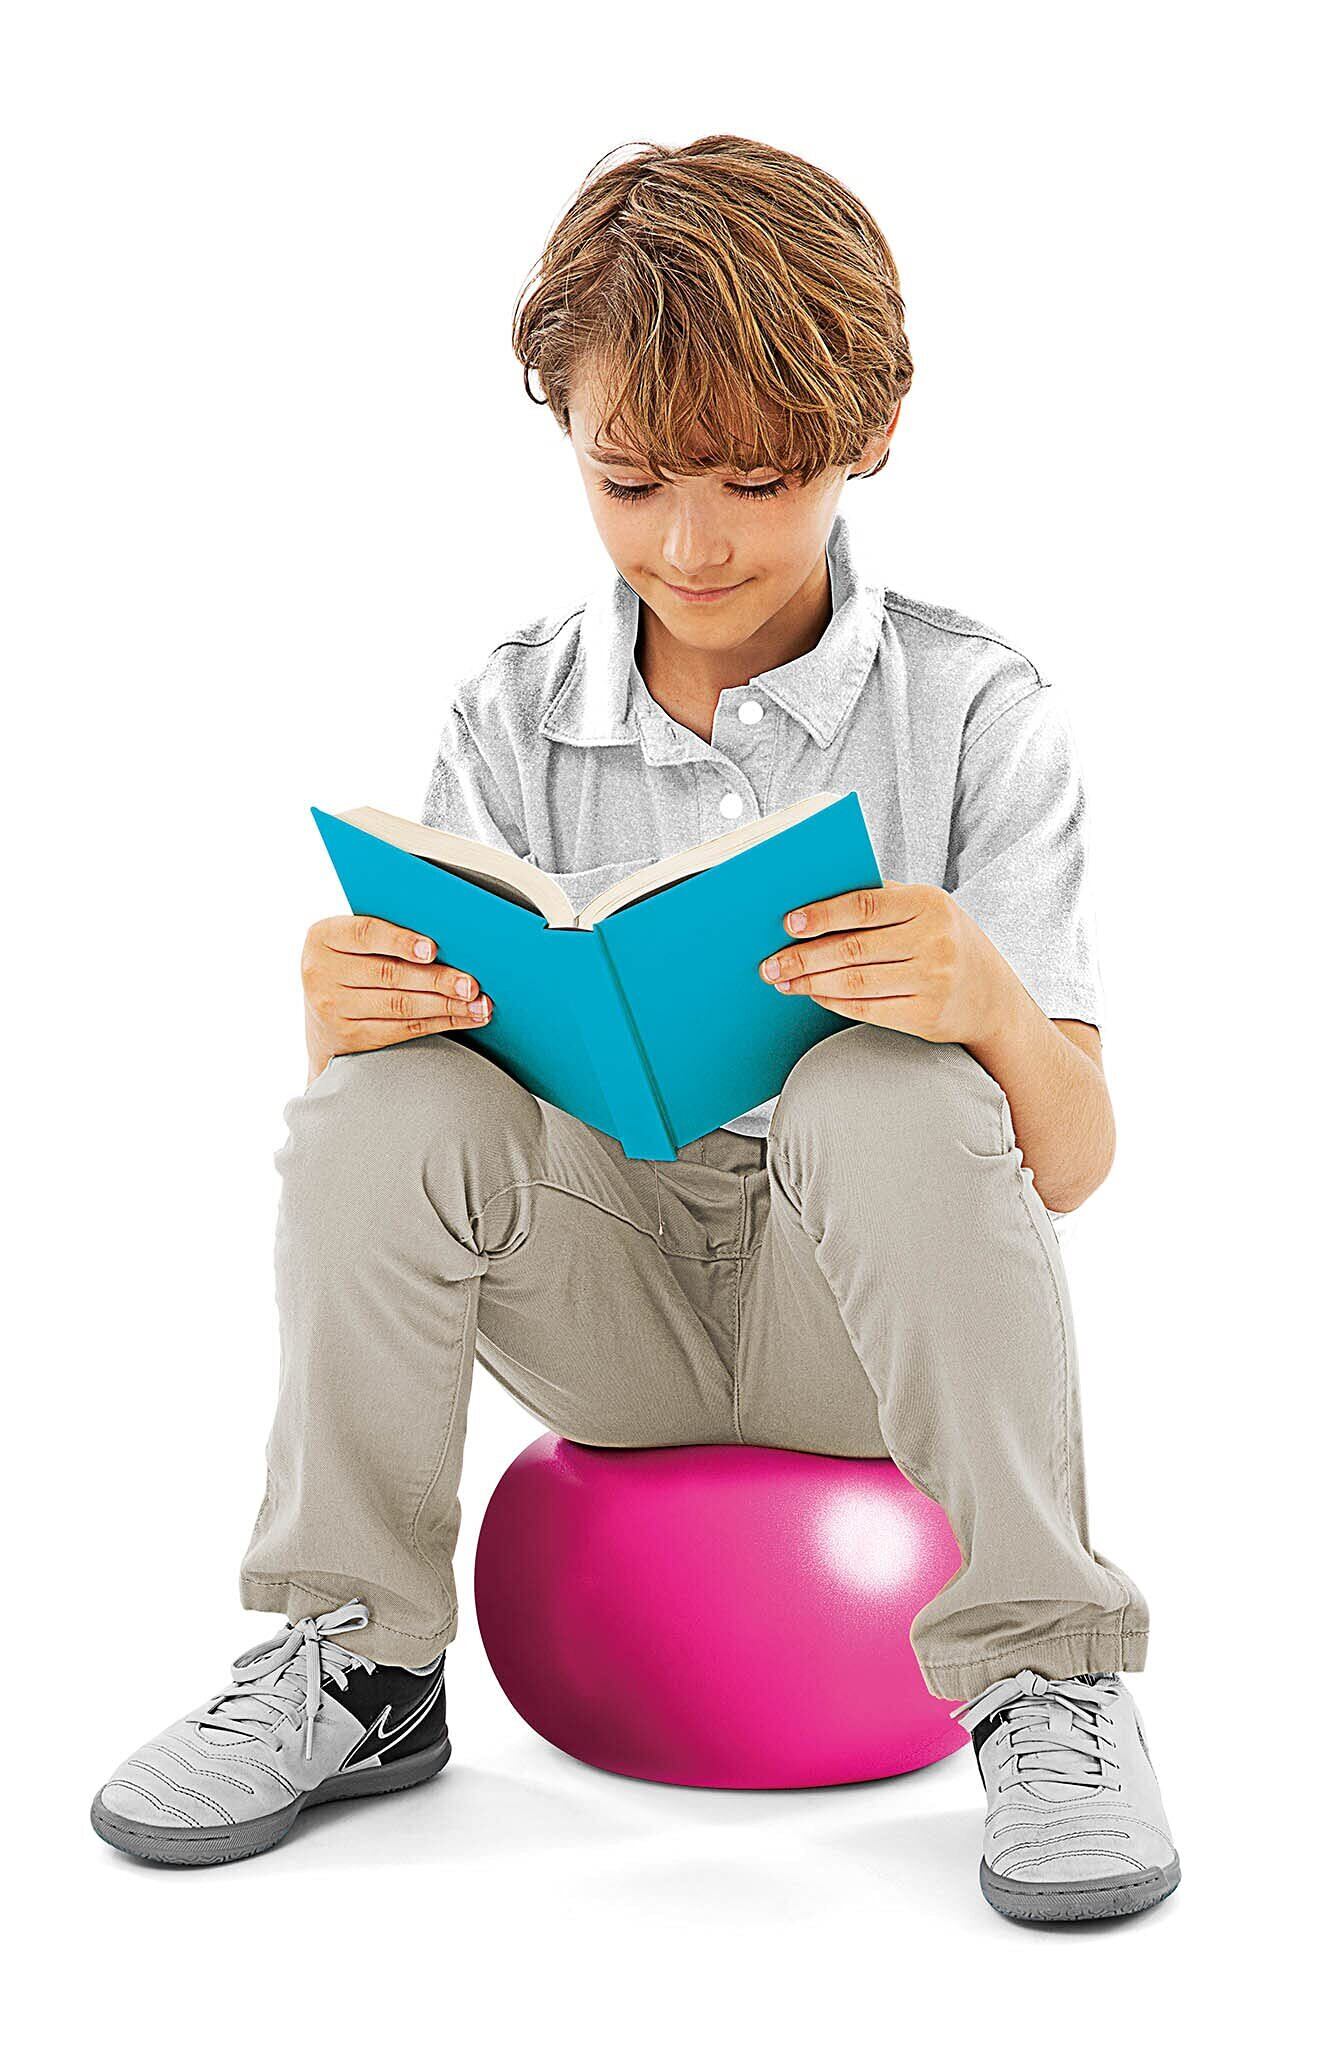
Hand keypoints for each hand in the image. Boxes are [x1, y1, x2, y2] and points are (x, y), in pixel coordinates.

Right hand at [302, 914, 493, 1081]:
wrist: (319, 1012)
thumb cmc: (350, 962)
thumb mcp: (352, 941)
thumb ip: (386, 931)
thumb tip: (448, 932)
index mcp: (324, 937)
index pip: (366, 934)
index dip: (401, 941)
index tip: (433, 949)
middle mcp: (321, 973)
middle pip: (390, 975)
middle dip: (438, 980)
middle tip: (471, 984)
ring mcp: (333, 1009)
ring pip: (400, 1006)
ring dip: (447, 1006)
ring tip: (478, 1004)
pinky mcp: (351, 1037)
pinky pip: (402, 1030)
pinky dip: (439, 1023)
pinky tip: (462, 1018)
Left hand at [756, 882, 1015, 1045]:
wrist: (993, 996)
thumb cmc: (945, 942)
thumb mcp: (928, 910)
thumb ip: (882, 902)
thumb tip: (813, 903)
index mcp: (930, 904)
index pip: (865, 906)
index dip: (823, 914)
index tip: (789, 923)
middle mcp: (934, 942)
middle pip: (853, 949)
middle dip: (804, 957)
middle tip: (770, 963)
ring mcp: (933, 981)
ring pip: (855, 982)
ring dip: (811, 983)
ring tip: (783, 981)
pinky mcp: (926, 1016)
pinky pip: (867, 1009)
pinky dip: (834, 1002)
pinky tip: (814, 995)